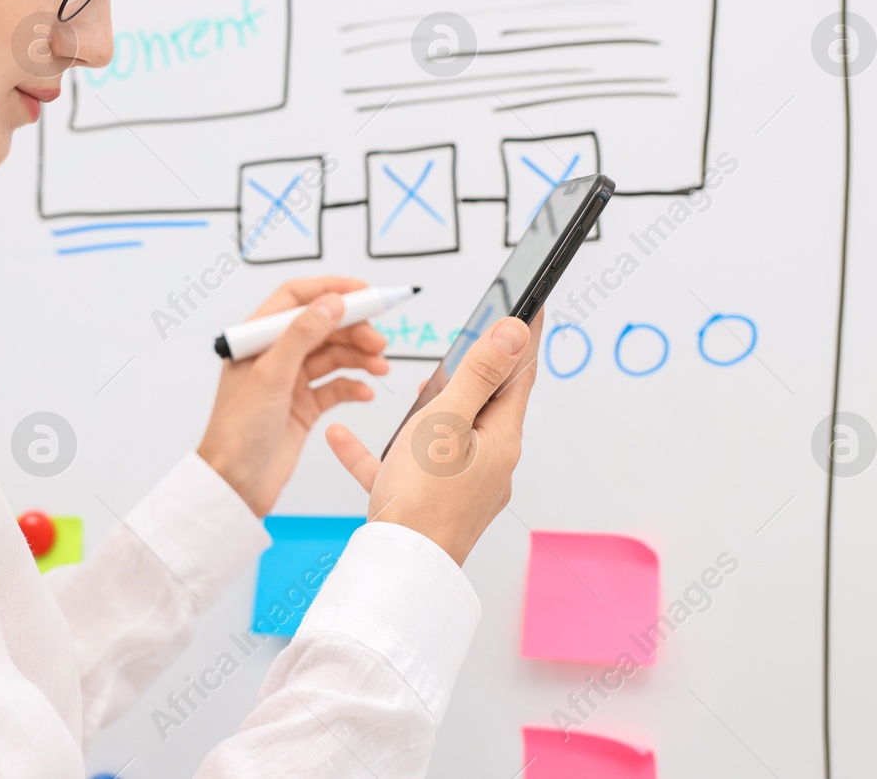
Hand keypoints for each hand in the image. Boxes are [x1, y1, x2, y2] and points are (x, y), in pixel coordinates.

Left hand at [197, 277, 390, 517]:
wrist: (235, 485)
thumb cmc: (237, 431)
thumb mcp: (270, 375)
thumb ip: (302, 334)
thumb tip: (332, 301)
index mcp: (256, 339)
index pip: (296, 298)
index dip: (331, 290)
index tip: (366, 293)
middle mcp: (274, 356)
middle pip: (322, 326)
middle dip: (353, 329)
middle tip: (379, 341)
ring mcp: (289, 381)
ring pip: (332, 356)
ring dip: (359, 357)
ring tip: (380, 366)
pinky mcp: (303, 406)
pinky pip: (335, 387)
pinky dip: (352, 386)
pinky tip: (365, 392)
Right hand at [325, 309, 544, 564]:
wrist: (399, 571)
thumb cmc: (423, 501)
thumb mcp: (448, 422)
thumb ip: (478, 375)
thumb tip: (515, 333)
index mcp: (500, 439)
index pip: (520, 375)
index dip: (524, 337)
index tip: (534, 305)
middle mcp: (488, 462)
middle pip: (485, 404)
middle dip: (477, 370)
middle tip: (476, 338)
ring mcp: (461, 486)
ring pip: (446, 434)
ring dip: (432, 407)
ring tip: (421, 385)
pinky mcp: (430, 504)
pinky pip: (402, 467)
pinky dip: (379, 451)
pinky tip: (343, 438)